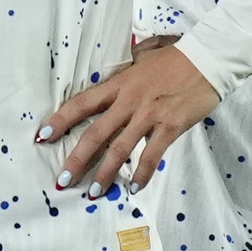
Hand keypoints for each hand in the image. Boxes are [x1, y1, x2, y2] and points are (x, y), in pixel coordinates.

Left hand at [38, 37, 220, 195]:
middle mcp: (129, 101)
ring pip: (120, 149)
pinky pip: (151, 155)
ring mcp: (149, 115)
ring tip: (93, 193)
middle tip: (62, 181)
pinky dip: (141, 173)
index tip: (43, 136)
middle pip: (95, 133)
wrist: (208, 60)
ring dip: (105, 174)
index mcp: (120, 84)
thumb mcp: (144, 57)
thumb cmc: (176, 58)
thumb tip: (115, 71)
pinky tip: (133, 187)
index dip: (60, 120)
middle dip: (77, 159)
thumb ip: (127, 68)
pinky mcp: (170, 126)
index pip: (83, 103)